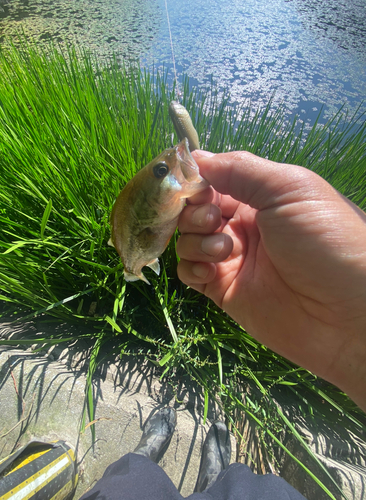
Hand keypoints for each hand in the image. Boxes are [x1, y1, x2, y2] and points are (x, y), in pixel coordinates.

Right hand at [177, 150, 365, 410]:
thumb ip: (240, 169)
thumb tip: (194, 156)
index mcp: (261, 196)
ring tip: (225, 250)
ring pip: (189, 238)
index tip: (185, 182)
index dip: (195, 178)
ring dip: (196, 239)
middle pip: (195, 208)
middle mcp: (243, 224)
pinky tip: (211, 270)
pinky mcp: (224, 290)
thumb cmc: (324, 240)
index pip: (214, 178)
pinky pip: (190, 272)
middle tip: (211, 219)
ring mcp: (232, 258)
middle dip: (193, 209)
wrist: (346, 313)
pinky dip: (191, 266)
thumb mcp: (289, 190)